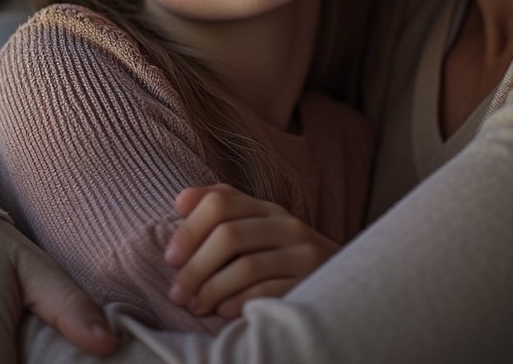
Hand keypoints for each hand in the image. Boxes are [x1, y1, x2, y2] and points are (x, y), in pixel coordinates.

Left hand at [165, 183, 338, 319]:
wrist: (341, 287)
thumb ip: (223, 209)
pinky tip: (223, 313)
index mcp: (268, 209)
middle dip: (194, 267)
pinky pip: (265, 294)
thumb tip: (181, 199)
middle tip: (177, 292)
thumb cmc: (282, 259)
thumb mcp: (256, 228)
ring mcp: (302, 255)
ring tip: (195, 306)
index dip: (188, 229)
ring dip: (210, 290)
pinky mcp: (310, 285)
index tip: (170, 258)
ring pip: (245, 266)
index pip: (221, 202)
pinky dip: (236, 305)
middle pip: (229, 234)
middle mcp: (288, 225)